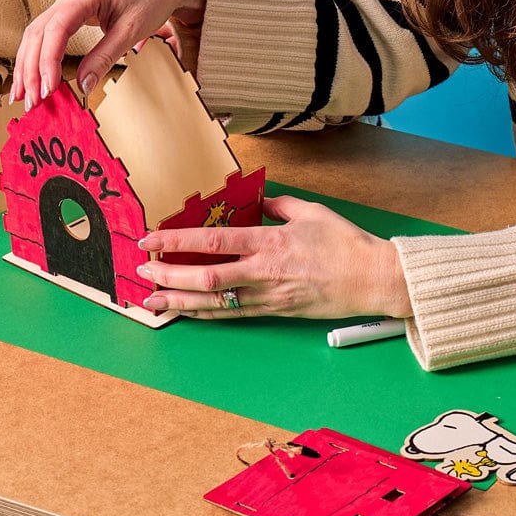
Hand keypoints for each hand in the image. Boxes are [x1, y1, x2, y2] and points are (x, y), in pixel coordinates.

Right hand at [13, 0, 209, 107]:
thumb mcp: (131, 30)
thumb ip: (105, 57)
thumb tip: (83, 87)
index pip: (55, 29)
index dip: (48, 62)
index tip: (48, 90)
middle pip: (37, 33)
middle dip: (30, 69)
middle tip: (32, 102)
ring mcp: (67, 1)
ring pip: (36, 34)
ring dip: (27, 65)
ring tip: (24, 96)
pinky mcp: (70, 10)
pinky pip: (46, 34)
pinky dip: (37, 56)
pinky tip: (34, 77)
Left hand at [135, 193, 411, 320]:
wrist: (374, 280)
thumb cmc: (346, 244)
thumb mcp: (312, 211)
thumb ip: (278, 206)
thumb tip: (256, 201)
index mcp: (271, 241)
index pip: (214, 241)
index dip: (177, 241)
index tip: (151, 239)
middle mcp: (264, 271)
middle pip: (205, 276)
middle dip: (168, 274)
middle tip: (141, 270)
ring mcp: (269, 295)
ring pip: (214, 302)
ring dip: (179, 300)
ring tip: (151, 299)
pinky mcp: (275, 311)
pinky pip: (232, 314)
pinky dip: (205, 313)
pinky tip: (185, 311)